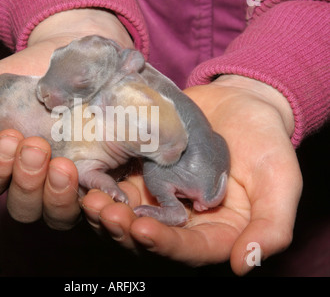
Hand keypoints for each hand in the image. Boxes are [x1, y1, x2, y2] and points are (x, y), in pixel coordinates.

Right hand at [0, 8, 133, 229]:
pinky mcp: (98, 177)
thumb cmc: (23, 75)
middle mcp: (35, 182)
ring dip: (58, 197)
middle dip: (26, 183)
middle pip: (24, 207)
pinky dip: (95, 199)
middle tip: (35, 148)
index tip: (8, 138)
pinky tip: (97, 182)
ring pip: (58, 215)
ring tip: (64, 166)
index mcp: (5, 166)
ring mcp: (67, 183)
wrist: (69, 54)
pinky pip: (95, 202)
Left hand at [81, 75, 302, 274]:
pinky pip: (120, 189)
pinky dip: (105, 188)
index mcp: (216, 231)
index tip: (143, 230)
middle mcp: (184, 221)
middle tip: (105, 212)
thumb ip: (270, 225)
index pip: (188, 248)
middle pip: (149, 238)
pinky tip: (90, 180)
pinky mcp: (143, 176)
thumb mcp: (279, 180)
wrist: (239, 104)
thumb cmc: (265, 142)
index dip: (165, 244)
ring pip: (128, 217)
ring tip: (92, 198)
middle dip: (124, 229)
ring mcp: (160, 198)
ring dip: (107, 212)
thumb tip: (243, 265)